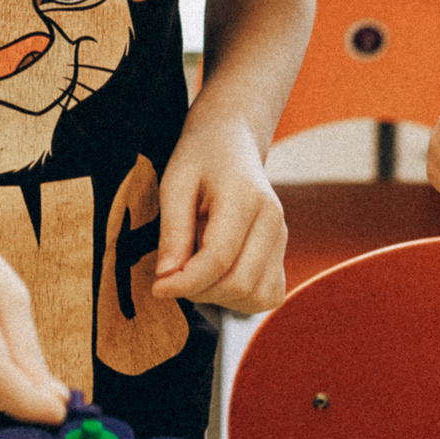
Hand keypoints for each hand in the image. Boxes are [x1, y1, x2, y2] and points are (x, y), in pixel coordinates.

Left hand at [152, 115, 287, 311]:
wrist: (231, 140)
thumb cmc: (200, 157)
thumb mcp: (175, 183)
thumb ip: (172, 231)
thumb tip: (166, 277)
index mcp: (246, 198)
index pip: (218, 259)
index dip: (185, 281)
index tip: (157, 286)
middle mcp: (273, 221)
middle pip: (239, 284)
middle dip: (200, 291)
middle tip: (173, 276)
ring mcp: (281, 238)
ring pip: (257, 297)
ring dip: (220, 298)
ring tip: (196, 273)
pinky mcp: (281, 251)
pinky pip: (268, 295)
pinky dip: (241, 298)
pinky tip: (217, 277)